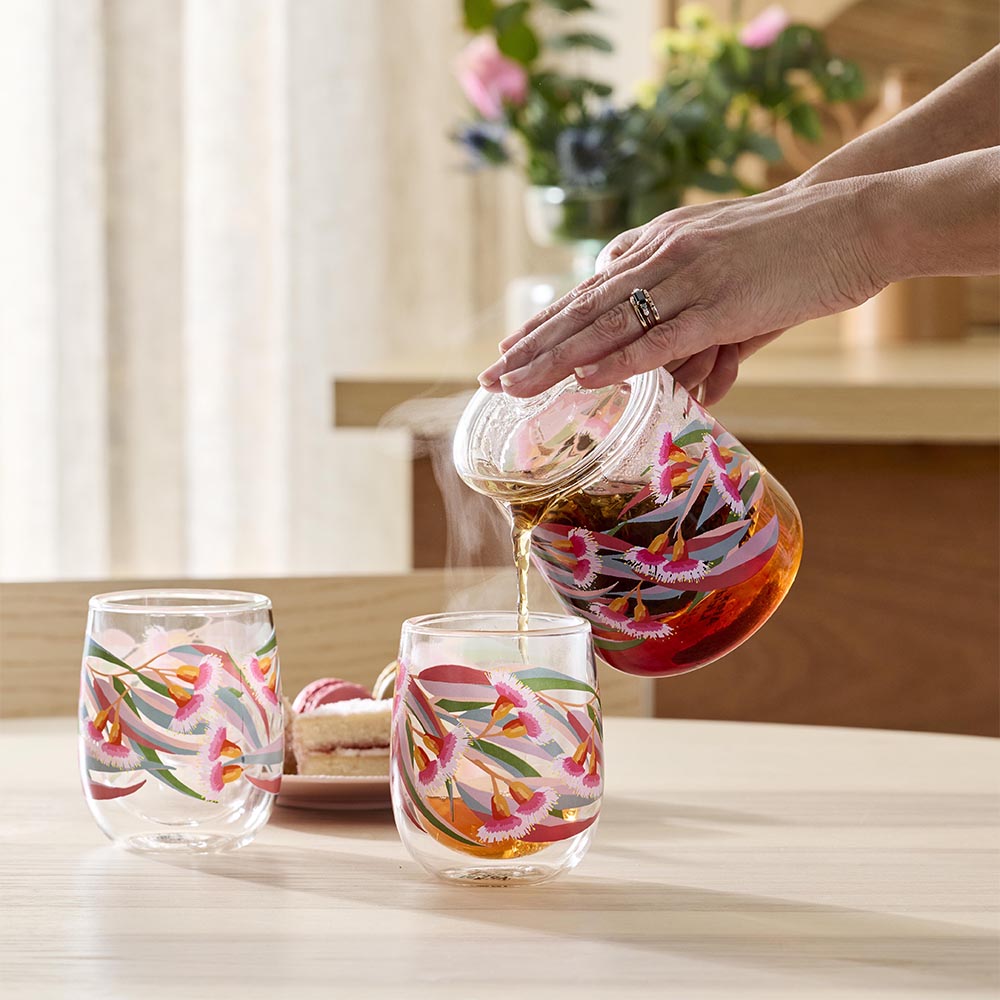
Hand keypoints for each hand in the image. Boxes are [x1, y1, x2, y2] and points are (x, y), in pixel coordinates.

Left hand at [477, 177, 886, 401]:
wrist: (853, 218)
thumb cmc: (793, 251)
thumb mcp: (727, 276)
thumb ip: (697, 325)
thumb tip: (686, 382)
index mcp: (660, 247)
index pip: (589, 290)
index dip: (546, 323)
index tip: (509, 348)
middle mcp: (663, 259)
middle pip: (583, 309)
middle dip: (533, 346)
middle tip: (491, 376)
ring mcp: (689, 280)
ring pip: (607, 326)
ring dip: (557, 358)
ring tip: (515, 383)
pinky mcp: (721, 305)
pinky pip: (659, 338)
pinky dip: (618, 360)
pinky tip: (582, 378)